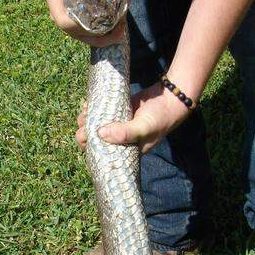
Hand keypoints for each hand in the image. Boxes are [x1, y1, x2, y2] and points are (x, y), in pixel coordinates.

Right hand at [47, 0, 126, 47]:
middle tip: (121, 23)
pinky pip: (94, 37)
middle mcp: (61, 19)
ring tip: (123, 24)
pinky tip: (120, 24)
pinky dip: (107, 34)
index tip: (104, 20)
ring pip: (89, 40)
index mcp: (56, 5)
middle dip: (102, 34)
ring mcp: (71, 25)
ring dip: (107, 36)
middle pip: (79, 35)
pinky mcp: (81, 28)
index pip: (65, 23)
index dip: (83, 26)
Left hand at [75, 81, 192, 153]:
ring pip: (95, 126)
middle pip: (96, 140)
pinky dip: (93, 109)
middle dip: (85, 134)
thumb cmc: (160, 119)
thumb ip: (125, 133)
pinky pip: (101, 112)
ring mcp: (117, 125)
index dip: (90, 149)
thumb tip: (100, 134)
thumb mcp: (144, 128)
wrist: (171, 98)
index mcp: (125, 151)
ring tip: (84, 113)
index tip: (84, 139)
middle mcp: (119, 140)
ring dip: (86, 120)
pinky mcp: (117, 111)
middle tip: (83, 126)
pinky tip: (88, 105)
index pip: (103, 155)